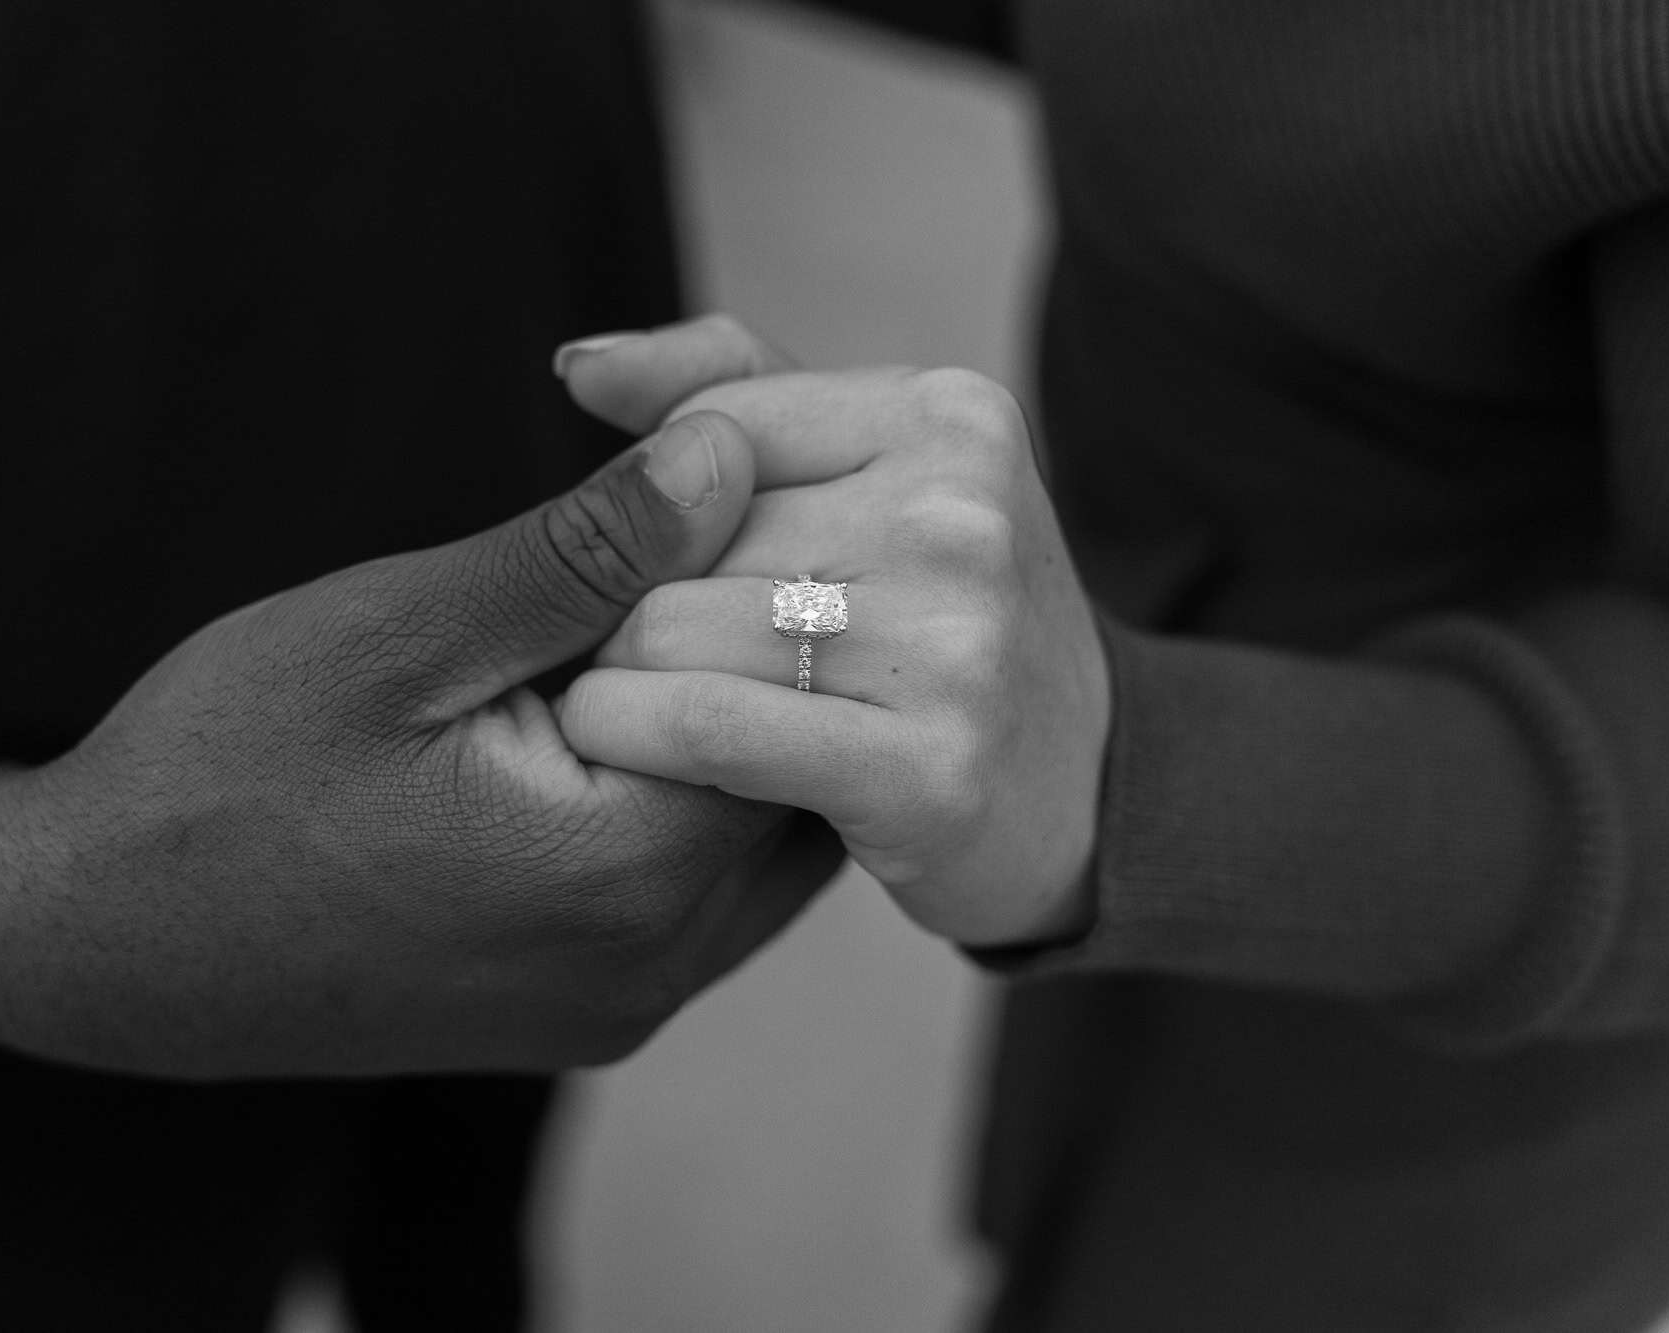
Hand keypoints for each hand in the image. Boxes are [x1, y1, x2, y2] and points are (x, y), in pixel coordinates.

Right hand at [0, 413, 840, 1076]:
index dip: (773, 569)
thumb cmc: (220, 772)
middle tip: (705, 540)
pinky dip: (690, 797)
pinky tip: (620, 715)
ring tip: (662, 616)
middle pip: (796, 772)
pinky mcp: (584, 1014)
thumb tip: (727, 452)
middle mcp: (651, 965)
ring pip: (761, 838)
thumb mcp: (398, 632)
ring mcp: (621, 1005)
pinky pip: (700, 894)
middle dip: (765, 646)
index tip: (722, 482)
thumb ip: (583, 552)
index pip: (794, 692)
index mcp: (624, 869)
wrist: (93, 942)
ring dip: (730, 723)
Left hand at [554, 317, 1109, 947]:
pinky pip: (705, 727)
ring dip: (621, 676)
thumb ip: (729, 392)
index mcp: (950, 417)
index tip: (680, 573)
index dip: (659, 512)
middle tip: (672, 657)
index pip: (706, 429)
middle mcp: (961, 515)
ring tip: (651, 703)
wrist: (1088, 792)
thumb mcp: (870, 473)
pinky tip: (633, 743)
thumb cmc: (940, 622)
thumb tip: (580, 363)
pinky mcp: (928, 771)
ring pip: (670, 629)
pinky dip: (635, 735)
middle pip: (680, 536)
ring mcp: (953, 645)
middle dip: (638, 600)